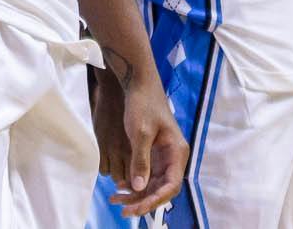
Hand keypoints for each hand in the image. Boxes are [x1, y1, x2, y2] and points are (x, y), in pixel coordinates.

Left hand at [107, 73, 187, 216]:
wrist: (138, 83)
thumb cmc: (142, 104)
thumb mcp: (140, 132)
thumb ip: (140, 161)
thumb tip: (139, 188)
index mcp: (177, 152)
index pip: (171, 185)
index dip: (155, 200)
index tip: (137, 207)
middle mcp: (173, 157)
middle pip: (162, 188)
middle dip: (143, 200)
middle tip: (122, 209)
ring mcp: (163, 155)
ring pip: (153, 183)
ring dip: (137, 194)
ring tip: (115, 200)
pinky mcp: (153, 152)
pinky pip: (146, 174)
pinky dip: (134, 183)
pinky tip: (120, 187)